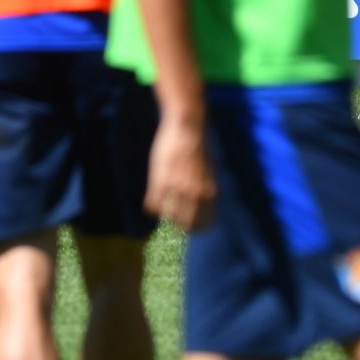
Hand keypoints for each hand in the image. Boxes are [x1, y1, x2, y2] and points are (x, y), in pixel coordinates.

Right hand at [145, 113, 215, 232]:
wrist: (186, 127)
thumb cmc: (196, 147)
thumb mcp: (206, 169)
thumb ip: (205, 185)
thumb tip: (208, 198)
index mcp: (208, 189)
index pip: (204, 220)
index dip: (198, 228)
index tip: (193, 231)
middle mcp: (194, 192)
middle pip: (184, 222)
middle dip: (180, 227)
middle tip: (176, 228)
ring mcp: (177, 187)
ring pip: (167, 215)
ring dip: (165, 216)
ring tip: (163, 213)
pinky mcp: (160, 181)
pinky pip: (152, 205)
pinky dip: (151, 206)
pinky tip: (151, 202)